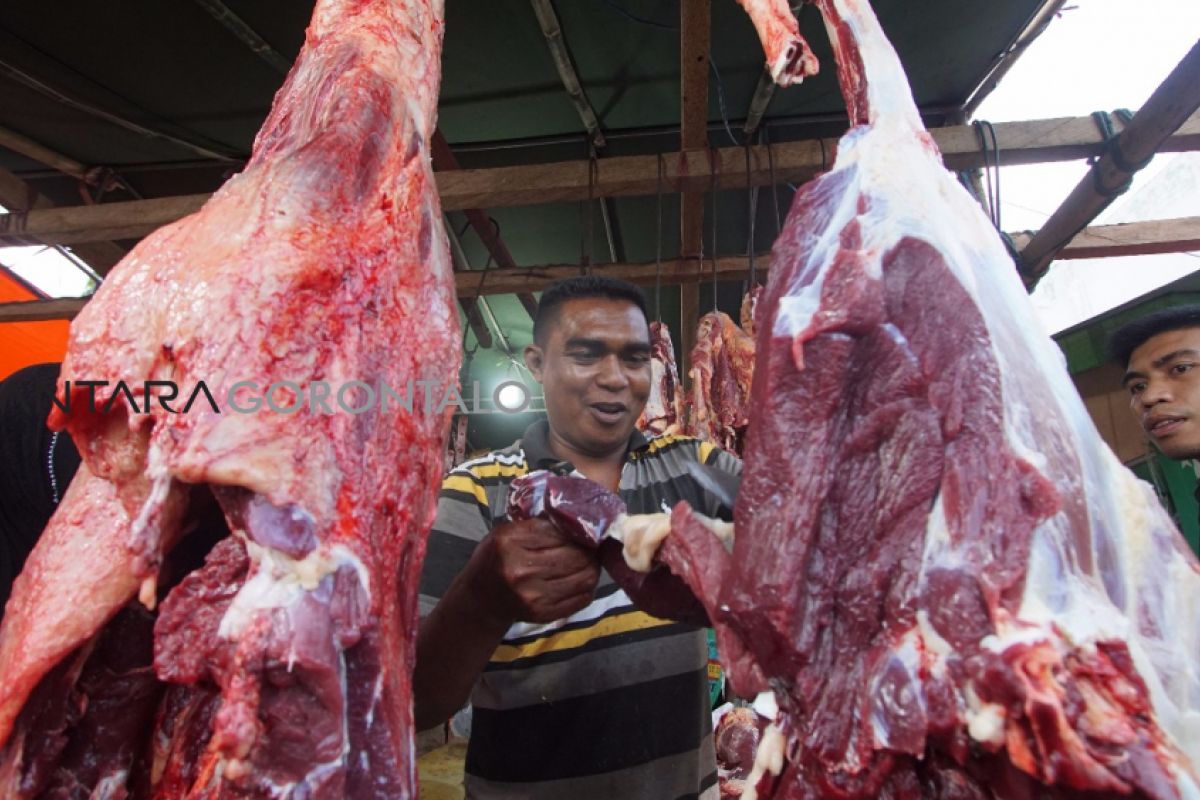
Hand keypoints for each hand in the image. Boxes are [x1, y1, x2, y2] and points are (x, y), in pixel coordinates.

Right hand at [467, 518, 599, 625]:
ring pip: (584, 577)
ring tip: (588, 562)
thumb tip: (573, 517)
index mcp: (510, 542)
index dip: (576, 531)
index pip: (560, 533)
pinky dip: (587, 588)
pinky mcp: (543, 614)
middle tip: (590, 547)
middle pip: (576, 556)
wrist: (480, 598)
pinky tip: (580, 580)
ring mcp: (533, 596)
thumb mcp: (506, 532)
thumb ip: (537, 524)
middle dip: (588, 550)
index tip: (582, 531)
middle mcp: (521, 570)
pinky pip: (581, 599)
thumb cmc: (495, 559)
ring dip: (592, 568)